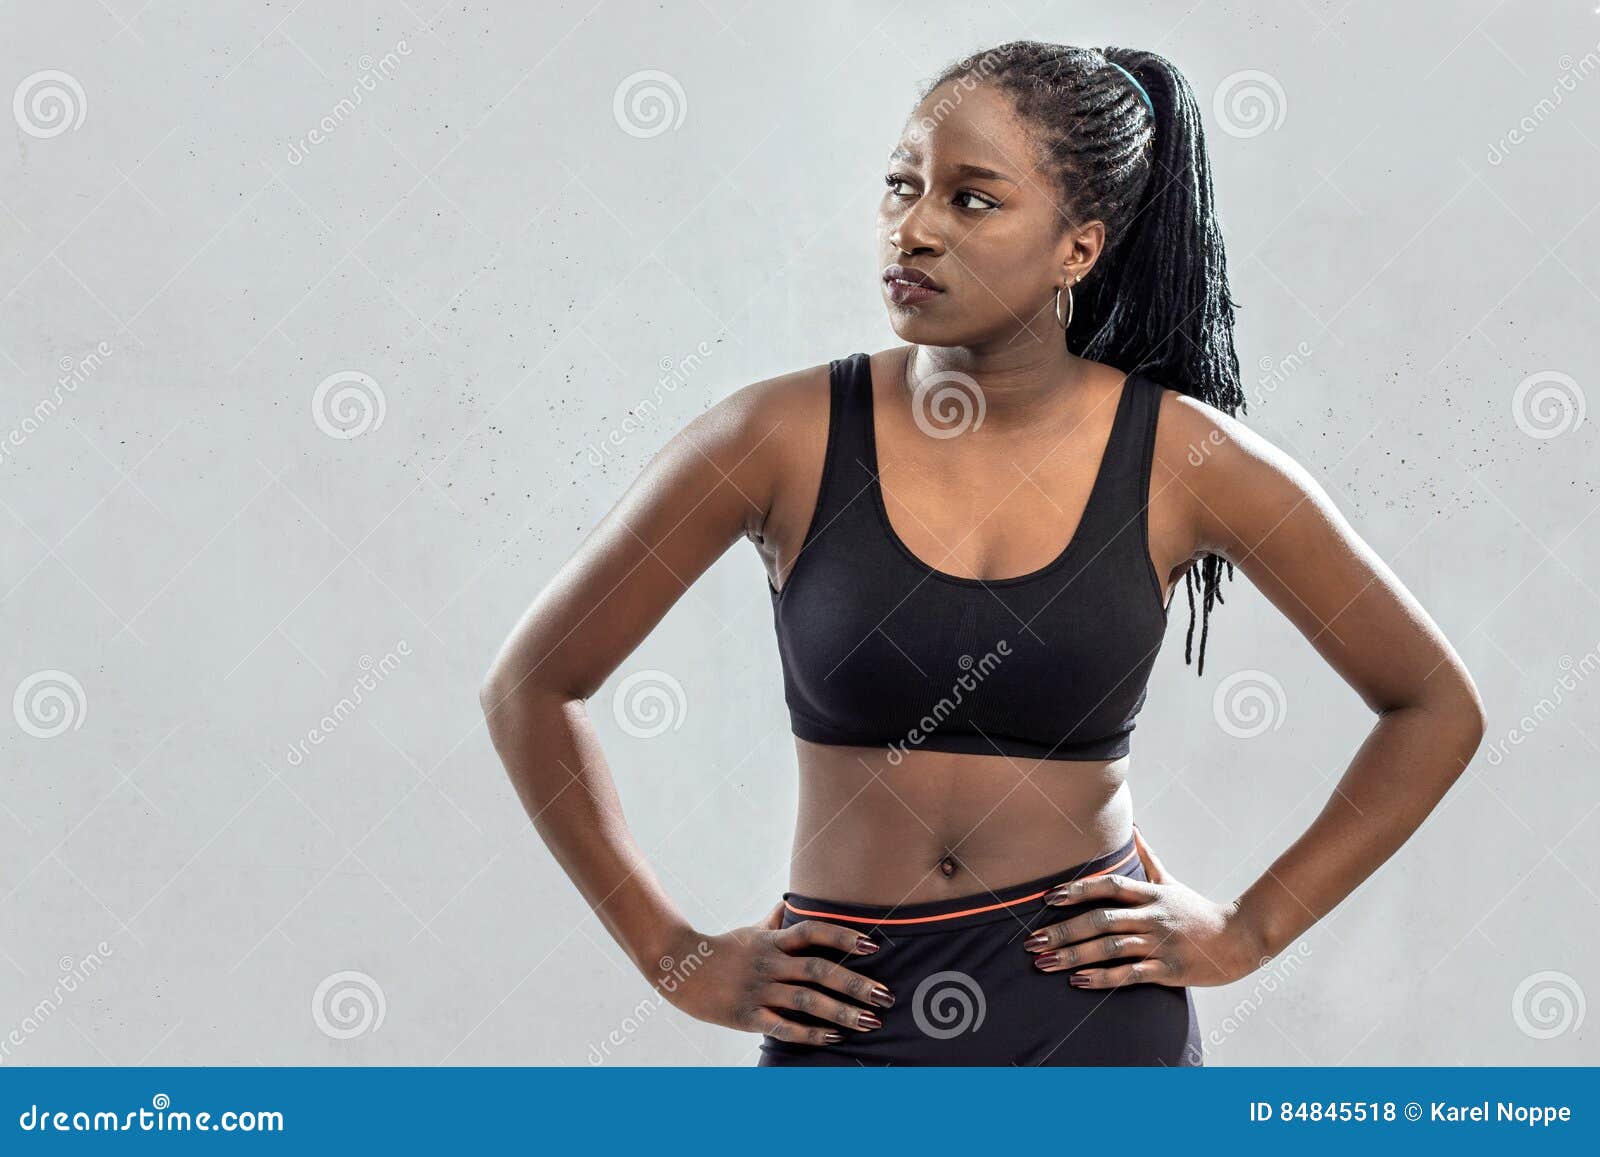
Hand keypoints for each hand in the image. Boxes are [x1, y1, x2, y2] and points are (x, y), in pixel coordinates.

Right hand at [655, 909, 894, 1044]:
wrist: (679, 969)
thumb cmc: (721, 950)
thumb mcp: (749, 932)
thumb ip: (773, 920)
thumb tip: (789, 901)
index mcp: (772, 941)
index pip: (813, 932)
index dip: (843, 936)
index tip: (873, 944)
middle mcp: (769, 963)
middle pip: (818, 970)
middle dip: (855, 983)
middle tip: (886, 995)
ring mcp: (758, 990)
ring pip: (806, 1001)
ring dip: (842, 1012)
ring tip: (870, 1022)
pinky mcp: (747, 1016)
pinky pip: (784, 1027)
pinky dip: (810, 1033)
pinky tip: (833, 1037)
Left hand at [1022, 828, 1261, 988]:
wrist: (1239, 940)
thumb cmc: (1197, 911)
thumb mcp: (1171, 882)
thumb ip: (1148, 858)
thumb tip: (1133, 828)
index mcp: (1150, 894)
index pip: (1109, 887)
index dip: (1078, 890)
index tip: (1049, 898)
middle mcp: (1152, 916)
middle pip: (1101, 920)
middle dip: (1064, 931)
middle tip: (1032, 941)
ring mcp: (1159, 943)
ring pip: (1110, 948)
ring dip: (1074, 956)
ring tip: (1044, 964)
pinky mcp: (1169, 969)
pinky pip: (1130, 974)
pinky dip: (1103, 979)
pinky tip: (1078, 982)